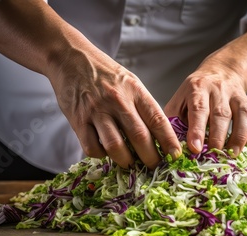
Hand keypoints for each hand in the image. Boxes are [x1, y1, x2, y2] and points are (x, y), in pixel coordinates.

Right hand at [49, 51, 181, 169]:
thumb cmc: (105, 73)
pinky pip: (92, 147)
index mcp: (135, 91)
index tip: (175, 155)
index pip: (157, 120)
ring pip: (115, 146)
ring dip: (126, 161)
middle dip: (150, 157)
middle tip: (154, 166)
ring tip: (130, 164)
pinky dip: (101, 155)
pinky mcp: (78, 120)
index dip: (169, 141)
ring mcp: (97, 111)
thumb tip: (158, 135)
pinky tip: (105, 152)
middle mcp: (117, 101)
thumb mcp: (130, 82)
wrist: (70, 58)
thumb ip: (142, 106)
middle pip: (139, 137)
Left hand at [165, 24, 246, 156]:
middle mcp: (218, 90)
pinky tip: (243, 147)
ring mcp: (236, 96)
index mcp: (197, 89)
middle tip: (213, 155)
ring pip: (242, 115)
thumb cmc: (195, 93)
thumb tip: (170, 146)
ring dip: (238, 137)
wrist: (221, 72)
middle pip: (221, 114)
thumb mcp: (179, 100)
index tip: (195, 148)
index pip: (198, 109)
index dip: (196, 129)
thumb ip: (173, 120)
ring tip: (231, 155)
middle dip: (218, 137)